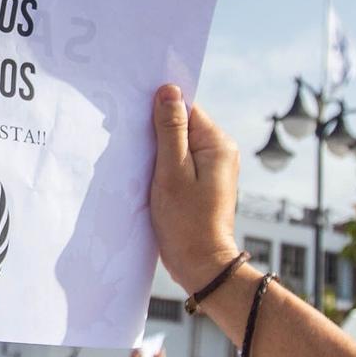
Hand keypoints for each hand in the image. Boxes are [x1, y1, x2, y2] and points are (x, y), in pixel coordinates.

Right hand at [149, 84, 241, 290]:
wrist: (201, 265)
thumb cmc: (186, 222)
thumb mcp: (172, 172)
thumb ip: (170, 130)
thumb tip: (168, 91)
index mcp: (217, 144)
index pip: (186, 108)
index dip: (160, 112)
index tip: (136, 122)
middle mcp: (220, 151)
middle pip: (182, 125)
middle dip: (156, 134)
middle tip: (134, 149)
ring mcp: (213, 168)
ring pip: (178, 145)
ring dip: (158, 153)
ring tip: (142, 168)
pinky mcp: (203, 183)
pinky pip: (180, 163)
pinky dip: (163, 168)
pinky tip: (149, 179)